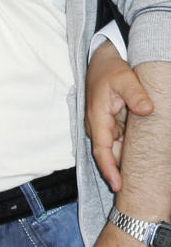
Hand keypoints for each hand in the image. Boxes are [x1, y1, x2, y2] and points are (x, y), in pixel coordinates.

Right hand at [86, 40, 152, 190]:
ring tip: (146, 176)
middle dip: (121, 171)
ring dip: (127, 159)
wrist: (102, 59)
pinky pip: (119, 141)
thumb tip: (146, 110)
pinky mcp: (111, 123)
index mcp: (98, 117)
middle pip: (109, 154)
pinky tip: (144, 157)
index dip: (109, 169)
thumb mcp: (125, 78)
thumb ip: (136, 94)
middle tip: (140, 187)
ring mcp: (104, 125)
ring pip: (115, 149)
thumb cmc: (111, 68)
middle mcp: (98, 125)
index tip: (118, 186)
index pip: (102, 150)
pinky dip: (129, 149)